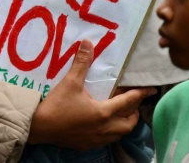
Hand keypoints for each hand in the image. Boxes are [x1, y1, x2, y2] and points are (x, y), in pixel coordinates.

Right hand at [27, 39, 155, 149]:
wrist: (38, 127)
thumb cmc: (57, 105)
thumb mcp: (70, 82)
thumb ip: (82, 63)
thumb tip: (88, 43)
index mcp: (103, 112)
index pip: (129, 102)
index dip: (140, 94)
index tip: (150, 89)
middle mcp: (104, 128)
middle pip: (129, 123)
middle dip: (134, 112)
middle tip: (132, 101)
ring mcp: (96, 139)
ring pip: (119, 134)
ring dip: (124, 123)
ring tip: (120, 112)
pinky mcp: (87, 145)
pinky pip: (107, 140)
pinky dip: (111, 131)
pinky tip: (102, 124)